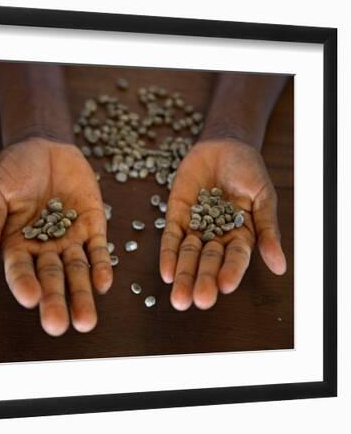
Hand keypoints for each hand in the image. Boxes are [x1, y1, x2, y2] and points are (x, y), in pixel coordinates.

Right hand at [0, 138, 111, 335]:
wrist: (43, 145)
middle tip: (58, 325)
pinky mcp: (93, 226)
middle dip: (55, 301)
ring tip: (86, 321)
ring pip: (77, 271)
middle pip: (50, 279)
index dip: (24, 284)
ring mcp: (70, 238)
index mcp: (16, 245)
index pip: (20, 270)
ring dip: (82, 295)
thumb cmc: (12, 171)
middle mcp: (43, 248)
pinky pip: (98, 250)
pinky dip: (102, 266)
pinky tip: (104, 284)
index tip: (29, 299)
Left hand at [159, 138, 286, 310]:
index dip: (231, 272)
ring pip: (188, 255)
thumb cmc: (249, 171)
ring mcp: (195, 226)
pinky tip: (166, 273)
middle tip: (197, 301)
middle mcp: (217, 236)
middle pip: (209, 262)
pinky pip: (171, 238)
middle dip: (203, 280)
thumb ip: (267, 230)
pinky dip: (168, 254)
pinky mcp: (177, 215)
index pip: (236, 258)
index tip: (225, 287)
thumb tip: (279, 266)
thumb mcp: (263, 198)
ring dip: (183, 275)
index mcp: (242, 235)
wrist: (224, 145)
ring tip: (179, 298)